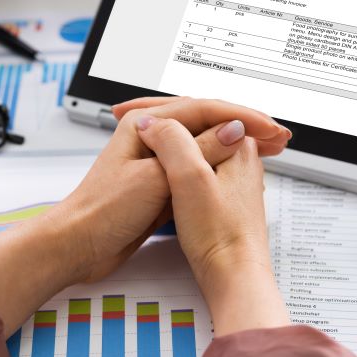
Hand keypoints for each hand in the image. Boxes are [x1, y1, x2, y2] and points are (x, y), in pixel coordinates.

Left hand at [0, 98, 289, 336]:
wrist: (76, 246)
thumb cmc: (103, 212)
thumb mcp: (158, 179)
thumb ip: (198, 153)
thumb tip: (233, 131)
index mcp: (146, 125)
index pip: (205, 110)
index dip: (244, 117)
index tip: (273, 130)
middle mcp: (150, 137)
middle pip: (207, 122)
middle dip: (246, 126)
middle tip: (279, 137)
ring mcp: (155, 161)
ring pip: (205, 144)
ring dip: (237, 145)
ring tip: (269, 151)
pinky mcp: (157, 185)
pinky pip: (197, 167)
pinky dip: (222, 165)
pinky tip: (239, 173)